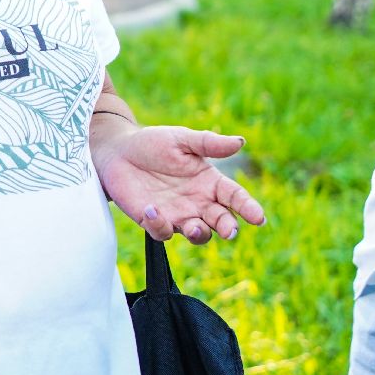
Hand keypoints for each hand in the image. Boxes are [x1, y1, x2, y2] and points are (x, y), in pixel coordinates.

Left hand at [93, 122, 266, 243]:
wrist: (117, 151)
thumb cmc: (152, 143)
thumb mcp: (181, 139)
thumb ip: (208, 143)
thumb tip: (240, 142)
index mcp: (210, 182)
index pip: (235, 197)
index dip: (248, 207)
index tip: (258, 218)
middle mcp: (199, 202)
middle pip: (221, 221)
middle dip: (227, 228)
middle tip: (229, 230)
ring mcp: (178, 214)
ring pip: (197, 234)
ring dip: (199, 234)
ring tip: (194, 226)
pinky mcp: (154, 221)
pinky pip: (162, 232)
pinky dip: (159, 225)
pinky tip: (151, 209)